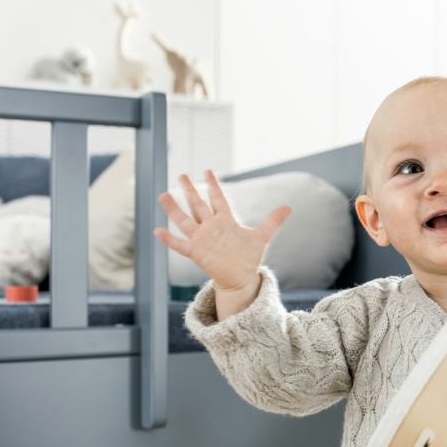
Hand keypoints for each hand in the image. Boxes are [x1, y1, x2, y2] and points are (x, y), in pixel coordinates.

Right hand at [154, 170, 290, 292]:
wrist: (241, 276)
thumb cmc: (249, 256)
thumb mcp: (262, 236)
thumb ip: (273, 221)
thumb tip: (289, 206)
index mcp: (226, 220)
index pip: (218, 198)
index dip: (214, 184)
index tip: (208, 170)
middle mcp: (211, 227)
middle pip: (198, 204)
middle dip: (190, 190)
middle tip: (181, 174)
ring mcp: (202, 238)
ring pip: (184, 220)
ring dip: (174, 209)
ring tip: (163, 195)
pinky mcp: (196, 252)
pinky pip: (180, 244)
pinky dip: (168, 239)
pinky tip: (157, 230)